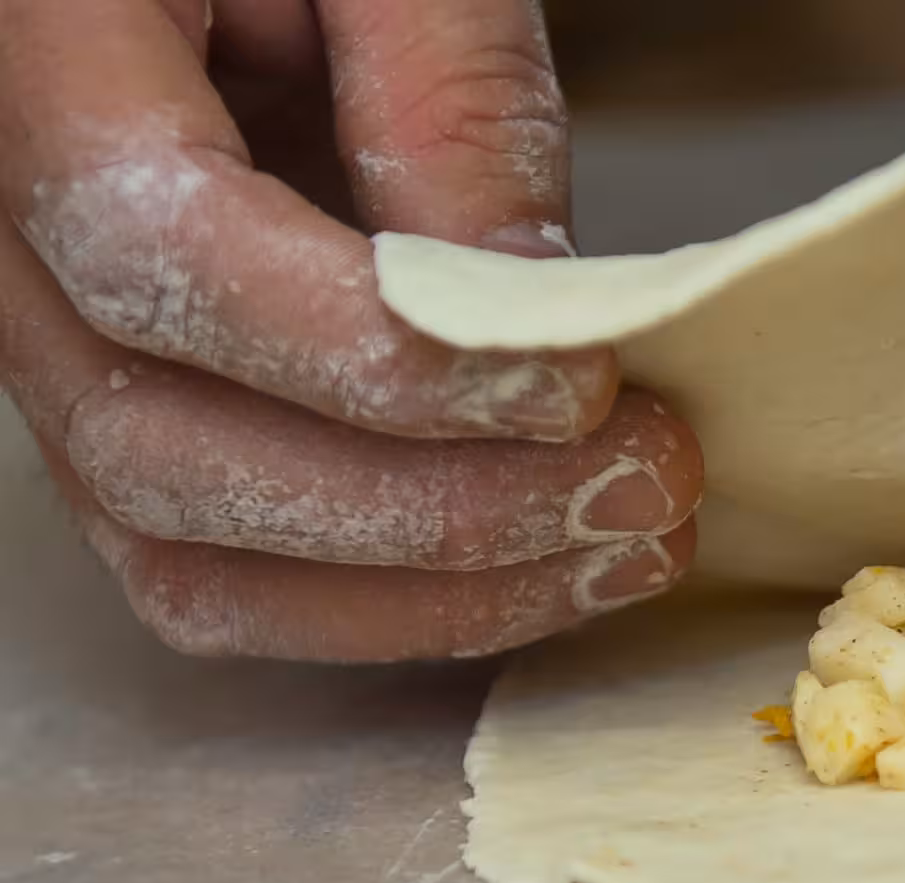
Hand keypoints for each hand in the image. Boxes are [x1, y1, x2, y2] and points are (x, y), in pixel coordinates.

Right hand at [0, 0, 700, 661]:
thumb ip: (444, 88)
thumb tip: (522, 300)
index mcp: (37, 61)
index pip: (158, 248)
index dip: (375, 355)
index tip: (577, 387)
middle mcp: (3, 231)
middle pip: (161, 441)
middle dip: (431, 506)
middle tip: (642, 487)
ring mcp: (58, 339)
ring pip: (182, 543)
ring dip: (424, 590)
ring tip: (622, 551)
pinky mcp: (137, 405)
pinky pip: (219, 559)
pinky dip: (381, 601)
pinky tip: (535, 571)